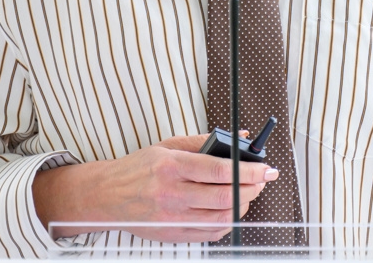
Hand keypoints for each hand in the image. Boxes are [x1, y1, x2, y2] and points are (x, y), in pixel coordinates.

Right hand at [33, 132, 278, 242]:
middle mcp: (172, 194)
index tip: (266, 167)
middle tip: (262, 179)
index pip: (219, 170)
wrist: (107, 197)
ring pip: (222, 218)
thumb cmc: (139, 168)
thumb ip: (206, 141)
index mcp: (171, 167)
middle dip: (252, 188)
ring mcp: (173, 218)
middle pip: (225, 196)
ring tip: (248, 192)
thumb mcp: (168, 146)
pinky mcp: (174, 235)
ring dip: (243, 205)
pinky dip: (227, 222)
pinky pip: (211, 233)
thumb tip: (241, 137)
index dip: (249, 170)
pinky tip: (230, 209)